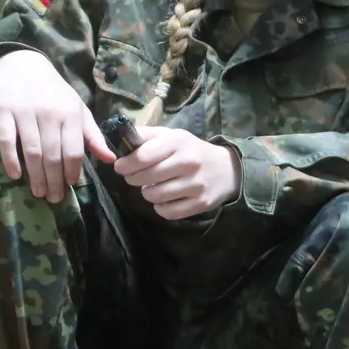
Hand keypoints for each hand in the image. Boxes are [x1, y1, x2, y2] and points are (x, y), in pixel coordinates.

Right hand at [0, 50, 115, 203]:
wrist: (22, 63)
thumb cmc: (54, 91)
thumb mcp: (78, 109)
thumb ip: (92, 135)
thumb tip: (110, 159)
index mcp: (71, 115)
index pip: (74, 151)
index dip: (72, 172)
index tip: (70, 187)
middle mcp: (50, 115)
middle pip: (53, 156)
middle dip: (54, 180)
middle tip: (53, 198)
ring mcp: (26, 113)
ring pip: (32, 151)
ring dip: (36, 175)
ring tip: (38, 192)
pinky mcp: (4, 111)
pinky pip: (7, 140)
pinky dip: (11, 160)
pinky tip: (15, 175)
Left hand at [113, 126, 240, 219]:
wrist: (227, 169)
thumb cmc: (192, 151)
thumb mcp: (172, 136)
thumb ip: (146, 135)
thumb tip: (121, 140)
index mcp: (178, 142)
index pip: (142, 156)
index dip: (125, 164)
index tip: (120, 166)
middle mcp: (188, 163)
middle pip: (146, 178)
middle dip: (133, 178)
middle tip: (134, 177)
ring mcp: (196, 185)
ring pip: (155, 196)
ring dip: (147, 193)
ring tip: (152, 187)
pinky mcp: (200, 203)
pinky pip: (168, 212)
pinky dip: (160, 207)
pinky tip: (164, 199)